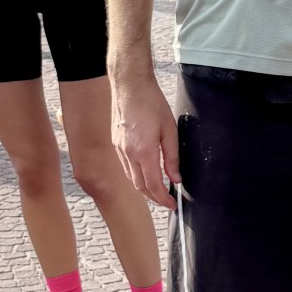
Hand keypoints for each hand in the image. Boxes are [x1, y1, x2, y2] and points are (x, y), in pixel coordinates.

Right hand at [112, 66, 179, 208]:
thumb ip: (172, 158)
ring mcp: (119, 149)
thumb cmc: (152, 104)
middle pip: (140, 186)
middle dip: (154, 198)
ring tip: (158, 191)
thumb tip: (175, 178)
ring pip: (131, 178)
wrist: (130, 86)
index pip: (154, 185)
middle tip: (167, 201)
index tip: (172, 205)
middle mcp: (128, 154)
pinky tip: (145, 174)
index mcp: (144, 151)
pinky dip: (135, 176)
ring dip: (144, 189)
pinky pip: (125, 167)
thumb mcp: (170, 130)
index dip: (163, 199)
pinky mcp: (116, 143)